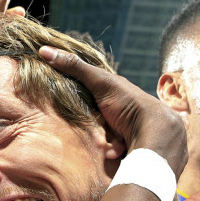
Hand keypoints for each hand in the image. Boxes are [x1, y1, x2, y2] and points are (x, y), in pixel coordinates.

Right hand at [38, 46, 185, 173]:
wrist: (157, 134)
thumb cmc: (129, 103)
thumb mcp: (100, 82)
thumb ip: (74, 67)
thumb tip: (43, 49)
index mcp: (117, 94)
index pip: (91, 96)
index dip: (80, 104)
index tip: (73, 110)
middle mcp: (124, 110)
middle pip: (97, 119)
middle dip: (96, 129)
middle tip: (97, 133)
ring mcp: (129, 128)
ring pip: (105, 136)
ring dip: (105, 142)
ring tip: (108, 145)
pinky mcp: (133, 145)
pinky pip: (116, 150)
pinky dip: (115, 151)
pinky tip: (118, 151)